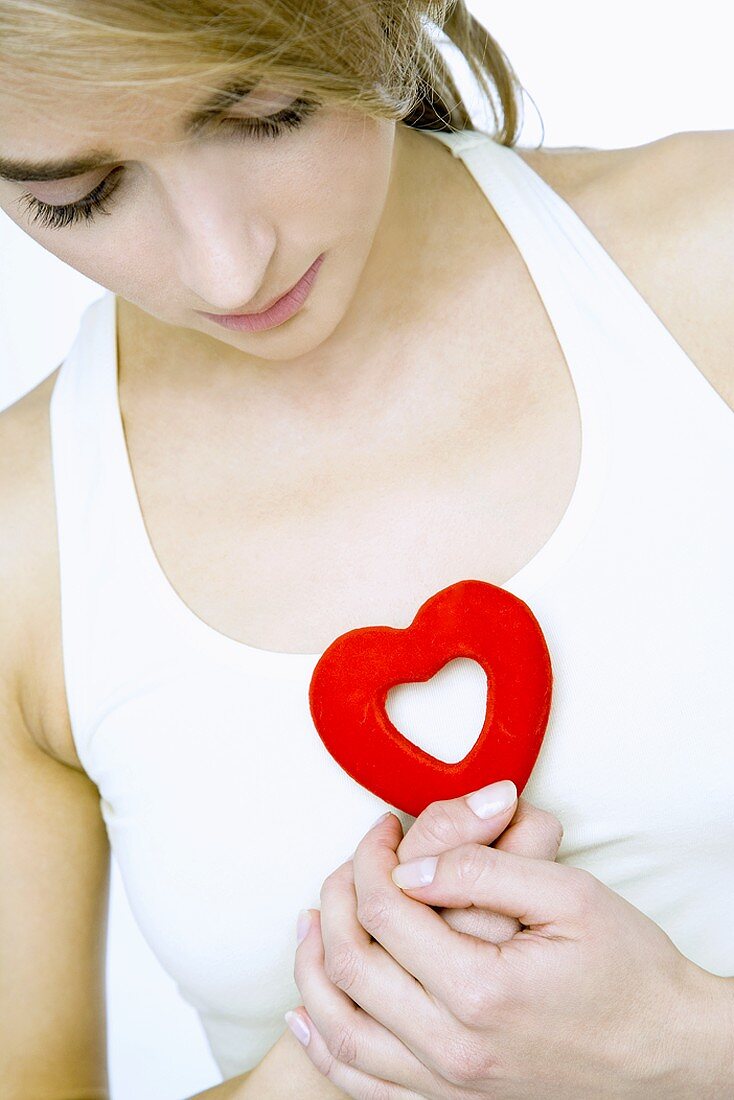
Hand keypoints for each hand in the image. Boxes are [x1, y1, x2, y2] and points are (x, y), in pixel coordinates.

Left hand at [290, 800, 731, 1098]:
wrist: (668, 1053)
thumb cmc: (628, 971)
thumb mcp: (571, 896)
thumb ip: (484, 871)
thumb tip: (412, 866)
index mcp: (480, 990)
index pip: (386, 910)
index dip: (371, 857)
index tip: (381, 829)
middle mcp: (454, 1047)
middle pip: (351, 966)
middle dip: (336, 899)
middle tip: (350, 863)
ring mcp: (451, 1085)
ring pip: (342, 1031)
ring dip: (312, 970)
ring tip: (308, 922)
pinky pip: (363, 1083)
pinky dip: (325, 1046)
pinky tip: (307, 1016)